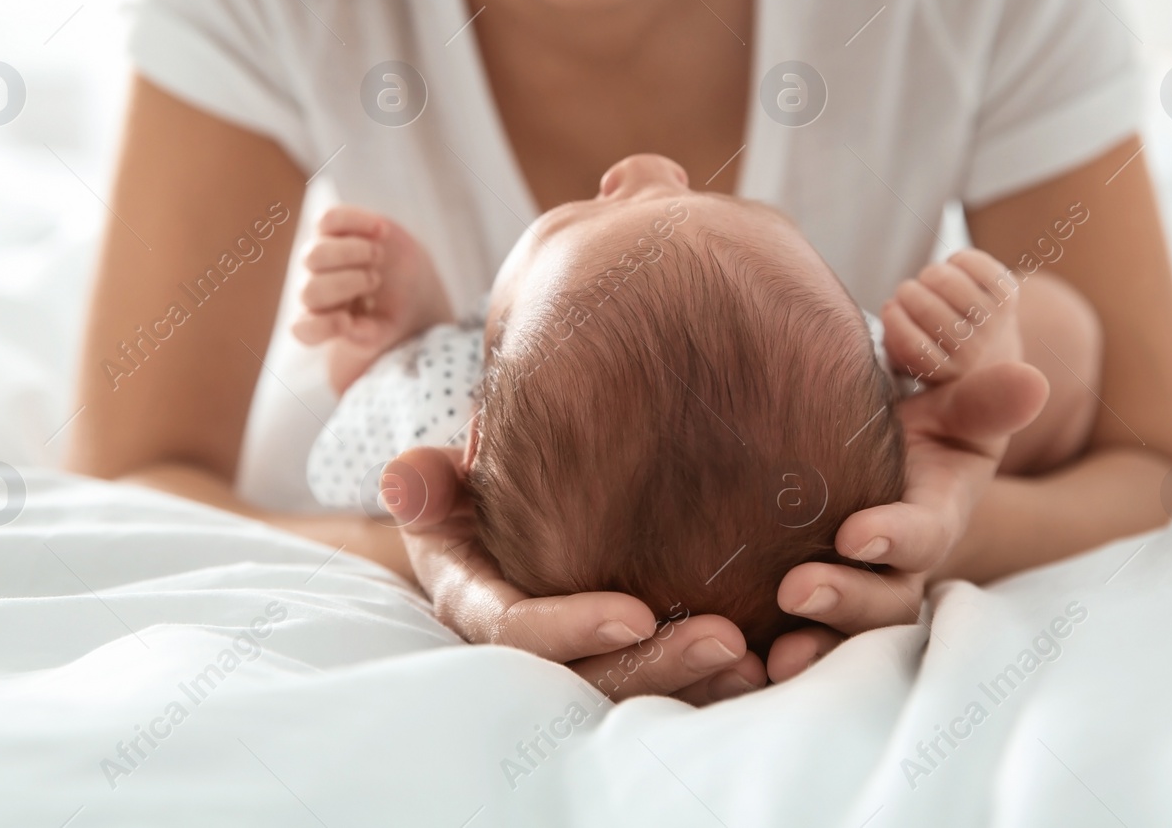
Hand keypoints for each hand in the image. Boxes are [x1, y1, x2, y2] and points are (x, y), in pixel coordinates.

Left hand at [291, 206, 453, 390]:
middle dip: (346, 285)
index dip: (322, 327)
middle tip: (375, 281)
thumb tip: (349, 328)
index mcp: (322, 322)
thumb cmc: (391, 312)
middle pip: (309, 290)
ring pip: (315, 254)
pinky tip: (382, 232)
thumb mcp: (386, 331)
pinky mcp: (331, 228)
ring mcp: (318, 256)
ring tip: (378, 255)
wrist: (408, 283)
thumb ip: (368, 337)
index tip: (349, 322)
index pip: (303, 330)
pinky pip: (329, 219)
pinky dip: (358, 222)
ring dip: (351, 253)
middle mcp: (313, 289)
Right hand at [383, 447, 767, 704]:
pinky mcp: (625, 655)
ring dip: (694, 684)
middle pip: (586, 679)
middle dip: (654, 666)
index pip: (517, 635)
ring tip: (753, 660)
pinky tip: (769, 660)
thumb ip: (426, 483)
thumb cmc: (472, 492)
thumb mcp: (441, 484)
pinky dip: (715, 680)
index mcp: (477, 605)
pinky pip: (668, 683)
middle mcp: (530, 646)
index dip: (572, 629)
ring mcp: (579, 658)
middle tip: (723, 638)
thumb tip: (403, 480)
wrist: (504, 508)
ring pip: (631, 692)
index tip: (635, 613)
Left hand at [766, 360, 1047, 681]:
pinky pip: (802, 636)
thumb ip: (981, 390)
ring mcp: (859, 584)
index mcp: (936, 511)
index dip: (896, 538)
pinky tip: (740, 661)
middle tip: (794, 591)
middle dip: (847, 602)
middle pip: (887, 602)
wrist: (892, 428)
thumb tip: (1028, 383)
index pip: (924, 533)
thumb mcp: (957, 394)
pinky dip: (774, 654)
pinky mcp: (815, 595)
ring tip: (774, 657)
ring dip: (816, 647)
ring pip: (847, 634)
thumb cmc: (926, 406)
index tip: (854, 534)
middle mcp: (901, 562)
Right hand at [882, 250, 1020, 383]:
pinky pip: (972, 263)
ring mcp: (992, 323)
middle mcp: (971, 352)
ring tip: (930, 283)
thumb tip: (893, 308)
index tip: (891, 308)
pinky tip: (956, 271)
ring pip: (945, 280)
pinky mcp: (1007, 296)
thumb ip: (894, 342)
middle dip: (908, 292)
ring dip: (930, 275)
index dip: (893, 318)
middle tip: (909, 294)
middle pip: (926, 307)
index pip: (911, 346)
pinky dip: (957, 260)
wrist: (989, 349)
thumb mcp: (908, 359)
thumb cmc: (936, 346)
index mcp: (942, 373)